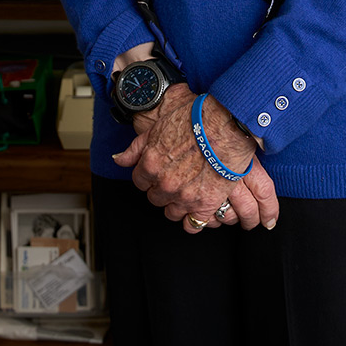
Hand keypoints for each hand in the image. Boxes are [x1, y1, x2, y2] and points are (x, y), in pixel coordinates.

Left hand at [112, 85, 279, 233]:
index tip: (161, 169)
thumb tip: (118, 159)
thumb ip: (135, 148)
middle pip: (155, 198)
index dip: (150, 175)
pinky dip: (193, 220)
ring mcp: (184, 197)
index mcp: (150, 164)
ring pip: (171, 213)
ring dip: (177, 203)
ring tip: (189, 189)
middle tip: (178, 175)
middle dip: (163, 188)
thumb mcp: (158, 127)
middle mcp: (165, 184)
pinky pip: (192, 226)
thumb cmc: (195, 119)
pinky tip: (197, 207)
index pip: (140, 182)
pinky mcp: (205, 204)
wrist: (227, 123)